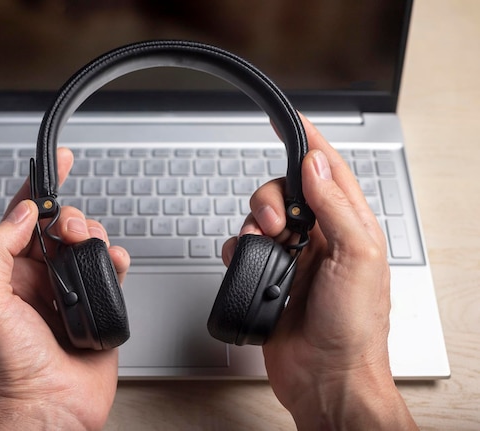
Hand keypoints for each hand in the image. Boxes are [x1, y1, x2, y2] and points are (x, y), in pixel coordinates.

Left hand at [0, 148, 129, 430]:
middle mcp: (42, 278)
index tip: (56, 163)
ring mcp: (72, 290)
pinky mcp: (99, 303)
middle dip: (69, 216)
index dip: (39, 187)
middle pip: (60, 226)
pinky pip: (111, 269)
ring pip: (88, 243)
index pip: (23, 219)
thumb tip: (21, 214)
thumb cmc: (12, 367)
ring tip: (90, 245)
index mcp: (11, 273)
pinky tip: (113, 260)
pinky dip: (116, 257)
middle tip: (70, 226)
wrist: (50, 406)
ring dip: (93, 234)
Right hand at [223, 115, 416, 429]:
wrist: (326, 378)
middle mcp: (322, 239)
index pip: (329, 171)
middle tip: (275, 225)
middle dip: (271, 199)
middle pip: (287, 192)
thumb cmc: (354, 329)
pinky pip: (245, 249)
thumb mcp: (357, 260)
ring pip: (262, 218)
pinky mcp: (270, 278)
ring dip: (254, 226)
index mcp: (351, 227)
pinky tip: (243, 261)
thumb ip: (336, 208)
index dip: (309, 142)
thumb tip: (316, 167)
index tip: (289, 119)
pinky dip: (238, 249)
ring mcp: (295, 259)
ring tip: (262, 249)